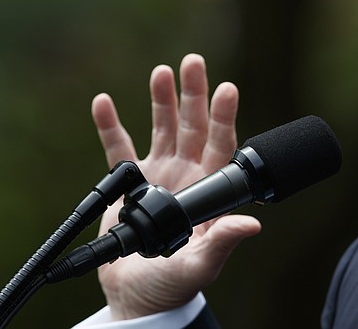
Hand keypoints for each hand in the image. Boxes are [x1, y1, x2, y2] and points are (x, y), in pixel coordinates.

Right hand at [91, 53, 260, 319]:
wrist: (137, 296)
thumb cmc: (174, 284)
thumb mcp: (199, 266)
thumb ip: (221, 242)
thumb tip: (253, 225)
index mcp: (210, 190)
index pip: (222, 146)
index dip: (224, 118)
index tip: (227, 89)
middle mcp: (188, 174)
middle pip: (194, 127)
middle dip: (194, 95)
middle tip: (194, 62)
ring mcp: (159, 174)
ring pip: (162, 128)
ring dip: (161, 100)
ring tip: (161, 71)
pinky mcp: (128, 184)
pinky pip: (118, 149)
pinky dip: (110, 126)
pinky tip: (104, 101)